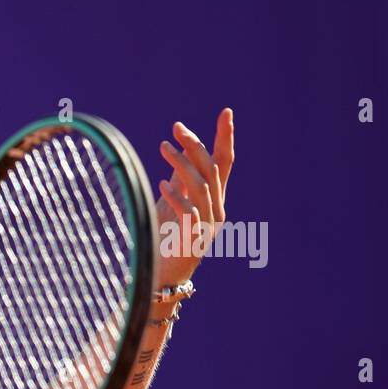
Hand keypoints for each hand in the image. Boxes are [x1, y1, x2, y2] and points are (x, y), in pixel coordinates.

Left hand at [154, 108, 234, 288]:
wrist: (163, 276)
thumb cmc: (167, 238)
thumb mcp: (173, 203)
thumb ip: (179, 181)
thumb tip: (178, 153)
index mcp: (215, 199)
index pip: (225, 162)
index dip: (226, 137)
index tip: (226, 112)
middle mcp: (217, 209)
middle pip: (212, 169)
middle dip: (196, 146)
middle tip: (177, 127)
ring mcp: (208, 226)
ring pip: (201, 187)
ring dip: (181, 164)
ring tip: (163, 147)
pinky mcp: (193, 240)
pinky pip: (189, 213)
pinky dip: (176, 197)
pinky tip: (162, 184)